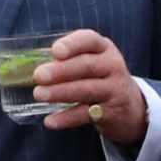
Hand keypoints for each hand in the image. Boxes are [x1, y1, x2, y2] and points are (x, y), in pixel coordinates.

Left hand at [32, 29, 147, 143]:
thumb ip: (68, 60)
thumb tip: (30, 64)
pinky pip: (86, 114)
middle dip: (61, 70)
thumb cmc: (100, 78)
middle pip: (87, 66)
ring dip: (61, 92)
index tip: (56, 51)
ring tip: (39, 94)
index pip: (89, 40)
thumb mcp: (93, 62)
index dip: (72, 44)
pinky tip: (50, 120)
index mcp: (103, 48)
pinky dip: (67, 118)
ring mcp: (114, 89)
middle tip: (39, 75)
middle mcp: (112, 65)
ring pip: (87, 89)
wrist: (130, 107)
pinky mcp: (111, 112)